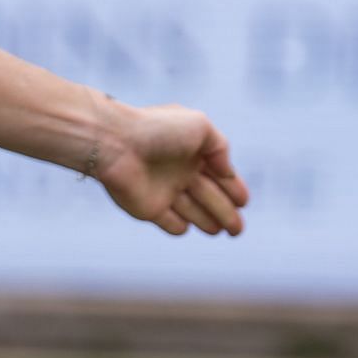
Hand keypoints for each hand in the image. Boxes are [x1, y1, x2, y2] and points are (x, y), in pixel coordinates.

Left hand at [96, 103, 247, 236]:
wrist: (114, 143)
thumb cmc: (157, 129)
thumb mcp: (199, 126)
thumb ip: (220, 147)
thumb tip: (227, 171)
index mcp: (191, 153)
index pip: (219, 176)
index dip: (234, 189)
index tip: (244, 201)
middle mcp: (178, 173)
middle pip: (209, 198)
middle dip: (228, 213)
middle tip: (238, 229)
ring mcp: (163, 191)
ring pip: (193, 212)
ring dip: (209, 222)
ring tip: (227, 230)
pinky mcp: (148, 209)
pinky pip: (169, 223)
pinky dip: (179, 227)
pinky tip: (186, 227)